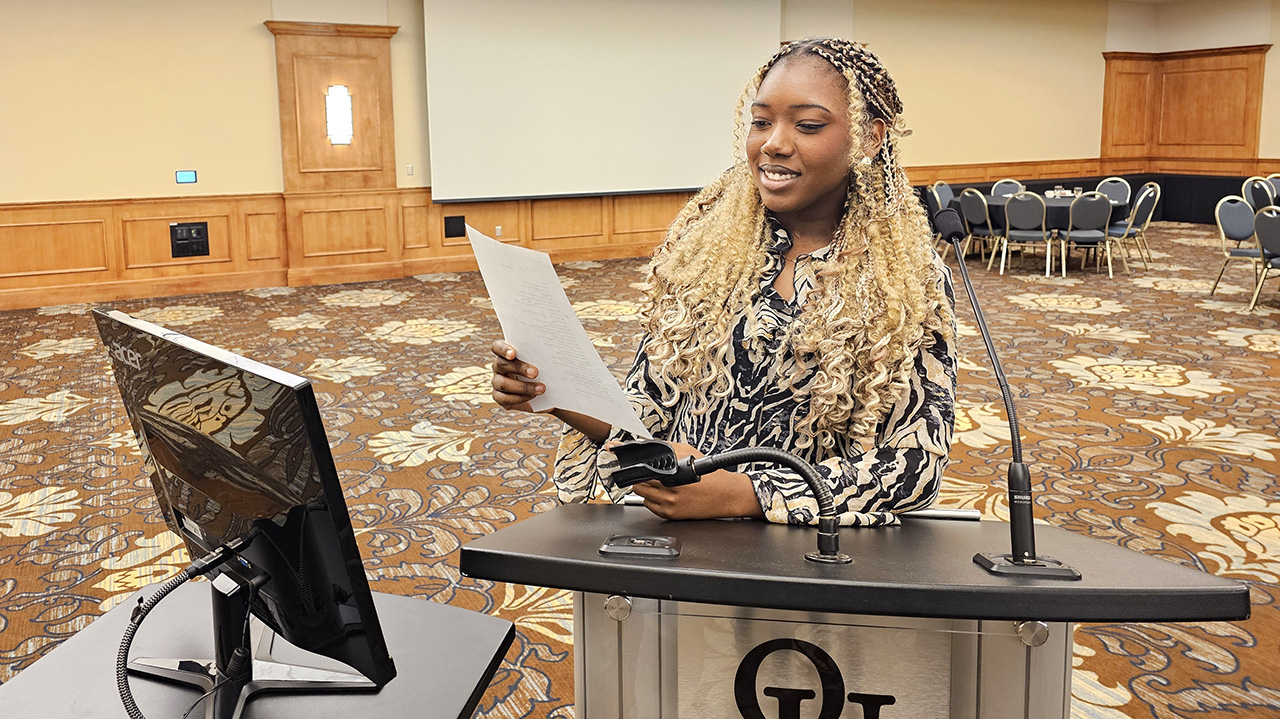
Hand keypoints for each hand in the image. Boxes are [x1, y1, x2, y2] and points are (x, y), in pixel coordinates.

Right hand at [490, 340, 543, 411]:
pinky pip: (505, 398)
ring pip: (503, 383)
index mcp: (505, 354)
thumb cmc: (539, 372)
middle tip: (535, 372)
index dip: (503, 349)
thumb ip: (539, 358)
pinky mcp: (498, 397)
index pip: (497, 347)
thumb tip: (550, 356)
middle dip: (519, 368)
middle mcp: (498, 367)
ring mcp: (496, 382)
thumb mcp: (539, 363)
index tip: (513, 353)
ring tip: (541, 388)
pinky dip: (520, 397)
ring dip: (523, 387)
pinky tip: (533, 396)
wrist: (539, 394)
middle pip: (502, 364)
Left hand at [629, 442, 764, 519]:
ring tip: (655, 482)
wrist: (727, 495)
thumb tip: (646, 444)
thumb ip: (666, 448)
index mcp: (672, 474)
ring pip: (642, 495)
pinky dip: (651, 500)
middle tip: (644, 472)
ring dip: (643, 488)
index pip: (641, 470)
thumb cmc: (711, 475)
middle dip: (639, 476)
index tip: (623, 461)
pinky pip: (650, 507)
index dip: (631, 466)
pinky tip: (661, 493)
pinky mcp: (671, 515)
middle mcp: (669, 491)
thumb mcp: (689, 452)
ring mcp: (669, 505)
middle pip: (638, 483)